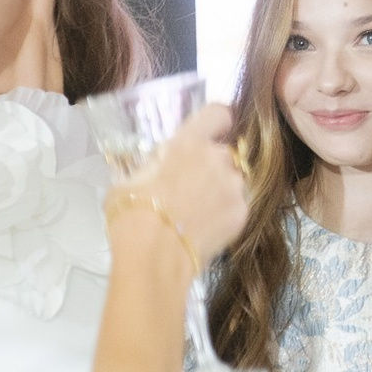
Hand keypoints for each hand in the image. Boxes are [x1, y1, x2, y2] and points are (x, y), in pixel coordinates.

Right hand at [110, 104, 247, 268]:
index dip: (216, 122)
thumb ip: (152, 166)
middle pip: (224, 152)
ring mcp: (234, 187)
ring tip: (197, 214)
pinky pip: (237, 206)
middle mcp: (218, 158)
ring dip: (220, 190)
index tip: (210, 133)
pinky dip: (225, 215)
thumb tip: (157, 169)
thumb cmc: (132, 215)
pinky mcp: (242, 214)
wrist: (153, 258)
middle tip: (190, 187)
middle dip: (211, 165)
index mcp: (189, 142)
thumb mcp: (129, 180)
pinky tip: (205, 230)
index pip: (218, 113)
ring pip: (233, 180)